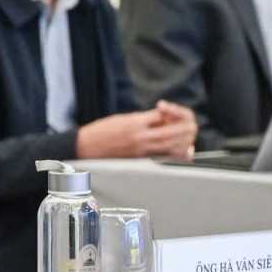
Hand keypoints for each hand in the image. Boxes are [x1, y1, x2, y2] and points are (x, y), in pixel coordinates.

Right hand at [76, 105, 197, 160]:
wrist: (86, 147)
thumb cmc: (102, 131)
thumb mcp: (123, 118)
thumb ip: (145, 118)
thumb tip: (164, 118)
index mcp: (135, 122)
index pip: (164, 114)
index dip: (171, 111)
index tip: (166, 110)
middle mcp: (141, 137)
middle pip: (175, 130)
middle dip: (185, 124)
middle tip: (186, 122)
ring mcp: (143, 150)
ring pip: (175, 145)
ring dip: (185, 138)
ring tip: (185, 134)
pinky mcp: (142, 160)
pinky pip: (168, 157)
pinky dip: (180, 153)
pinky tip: (185, 150)